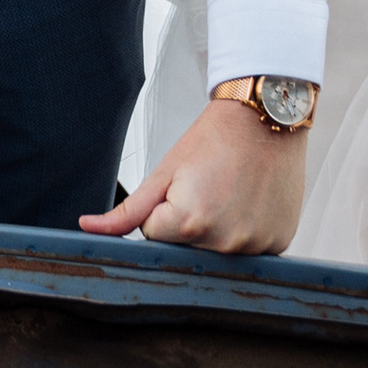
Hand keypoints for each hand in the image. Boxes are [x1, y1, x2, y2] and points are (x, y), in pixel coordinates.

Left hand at [81, 99, 306, 257]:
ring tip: (232, 192)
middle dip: (189, 224)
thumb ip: (127, 211)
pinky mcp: (279, 243)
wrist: (267, 116)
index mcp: (190, 224)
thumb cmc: (217, 137)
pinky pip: (250, 250)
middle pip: (187, 248)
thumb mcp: (165, 171)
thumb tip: (88, 228)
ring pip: (218, 251)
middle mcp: (225, 242)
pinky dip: (247, 231)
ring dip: (219, 230)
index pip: (156, 236)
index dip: (164, 209)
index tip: (185, 185)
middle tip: (210, 187)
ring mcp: (255, 245)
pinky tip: (251, 202)